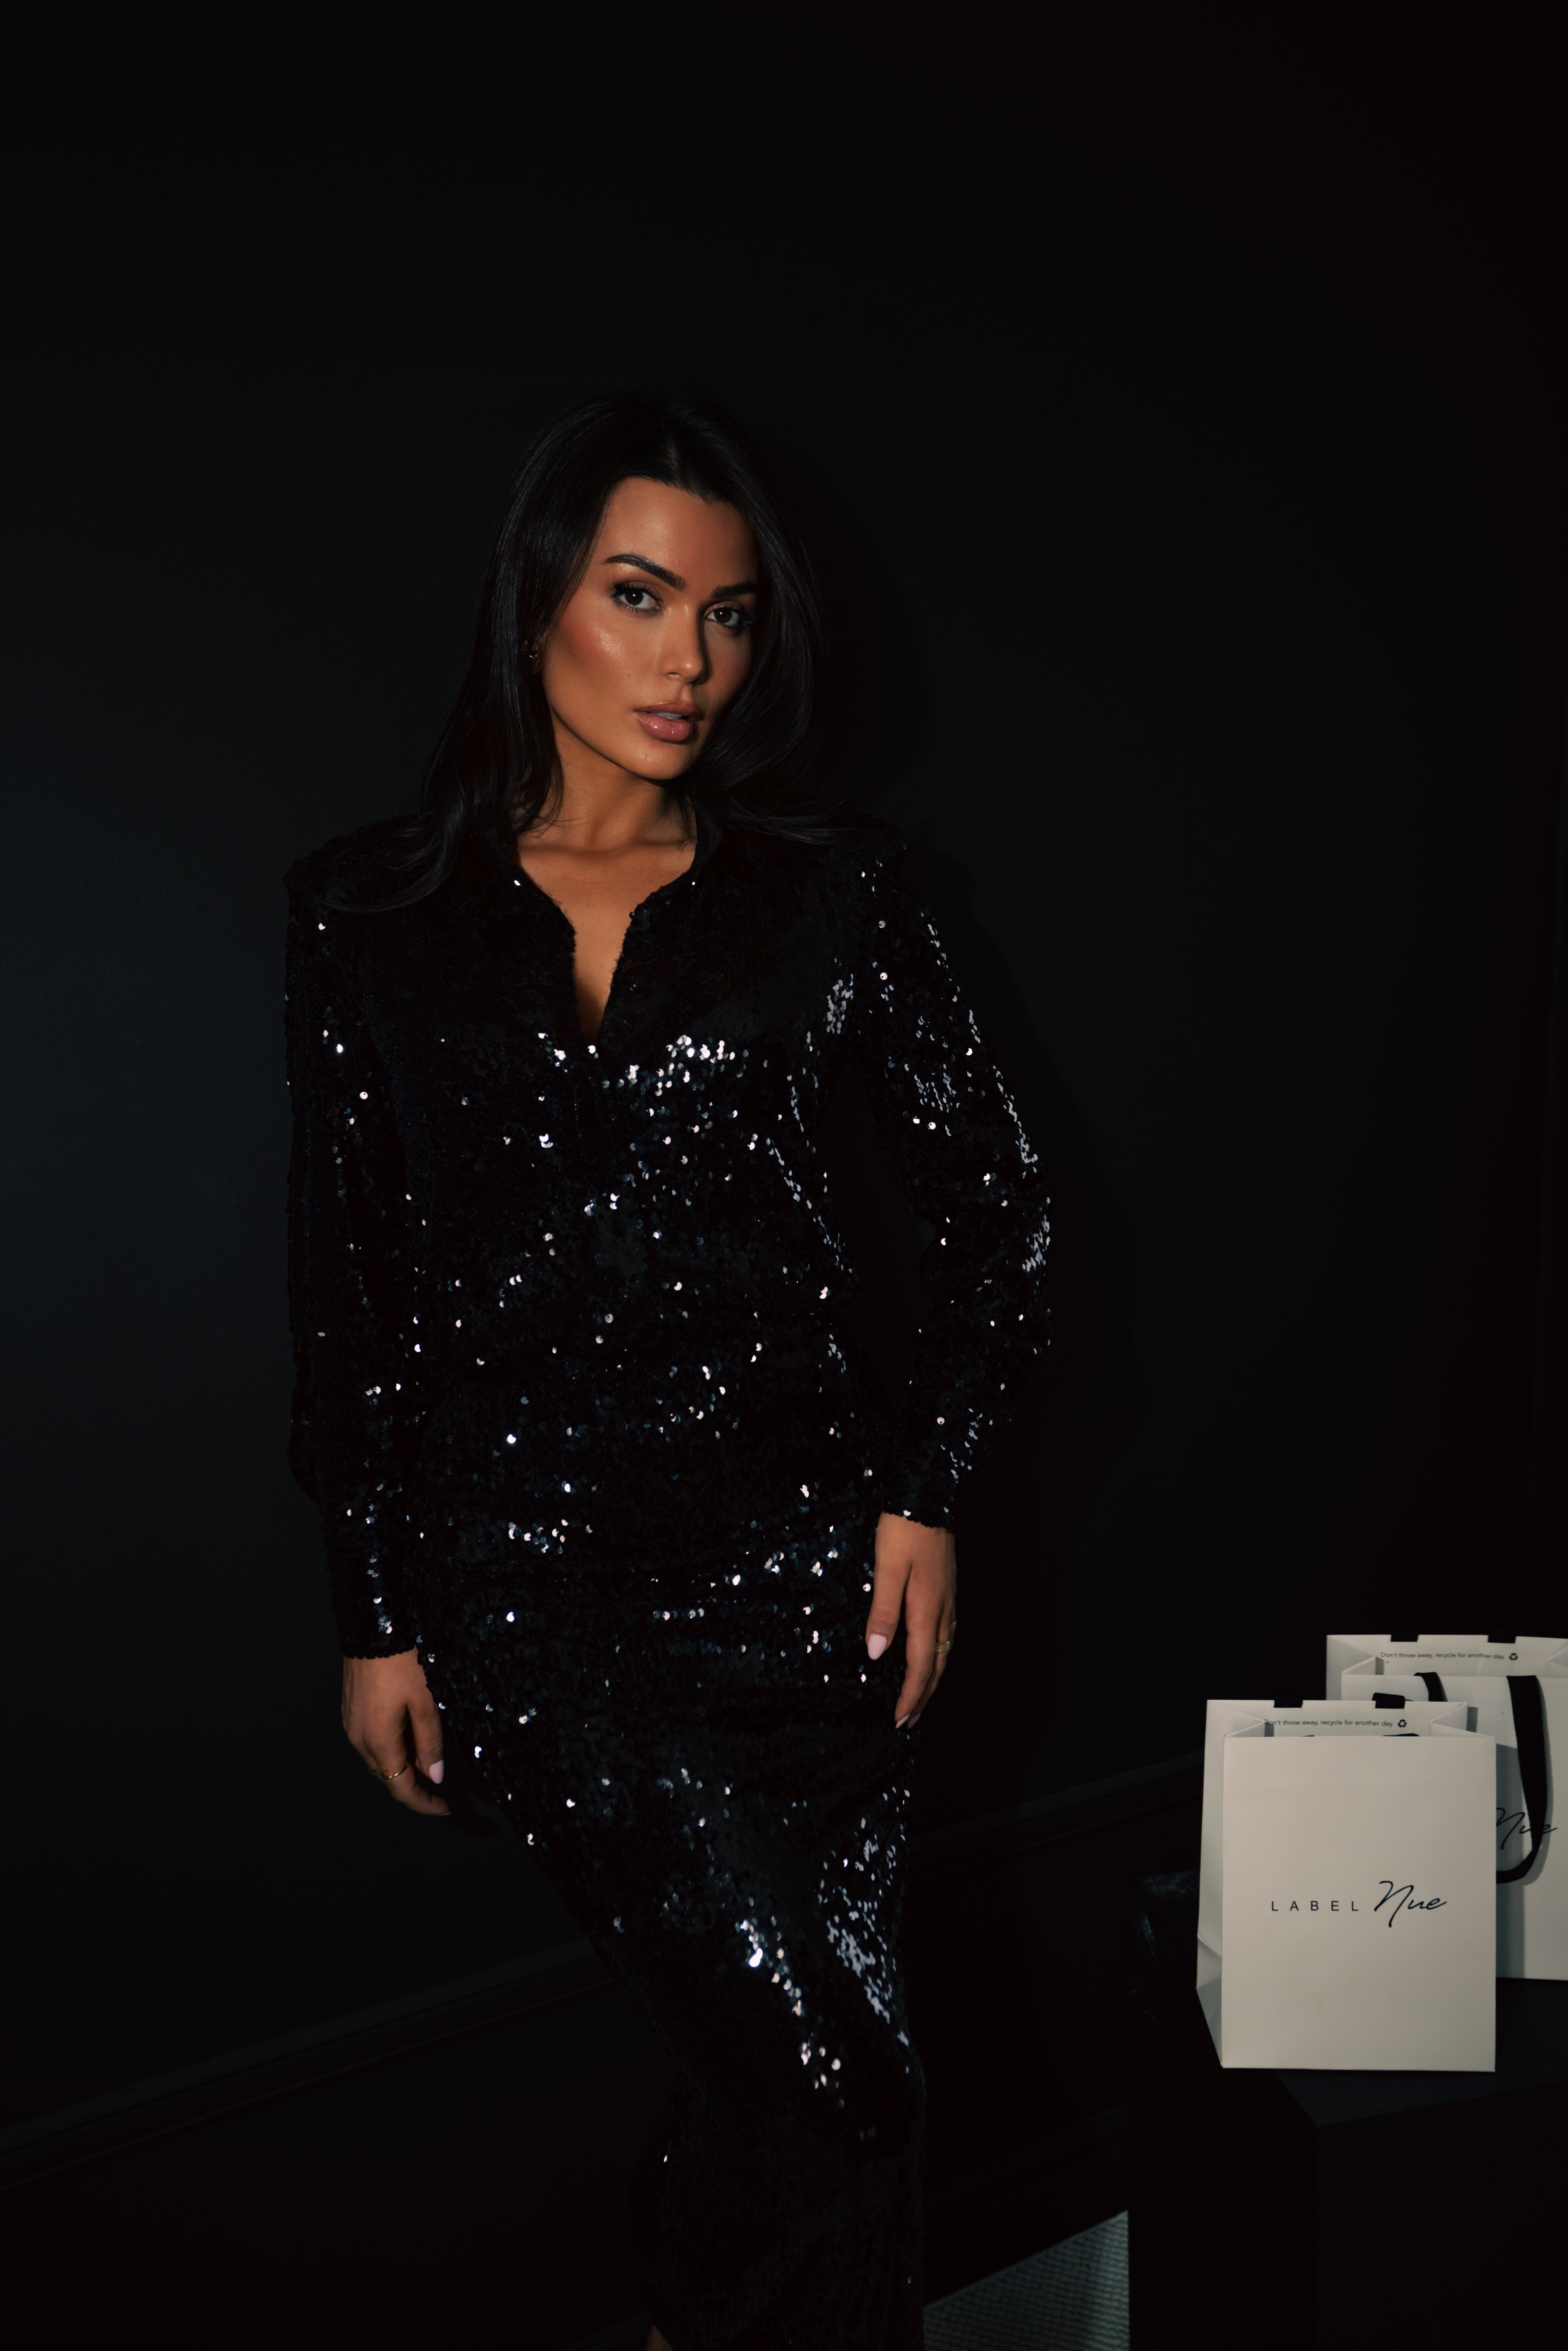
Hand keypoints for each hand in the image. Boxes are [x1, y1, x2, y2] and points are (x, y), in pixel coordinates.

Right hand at [341, 1649, 448, 1815]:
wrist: (372, 1625)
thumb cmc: (403, 1661)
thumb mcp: (425, 1701)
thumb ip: (430, 1742)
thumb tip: (435, 1776)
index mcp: (378, 1741)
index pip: (400, 1788)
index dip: (423, 1803)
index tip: (445, 1807)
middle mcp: (358, 1739)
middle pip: (387, 1775)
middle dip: (414, 1782)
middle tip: (441, 1776)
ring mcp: (350, 1724)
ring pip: (379, 1757)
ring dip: (402, 1761)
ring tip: (428, 1748)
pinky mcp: (350, 1709)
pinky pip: (371, 1739)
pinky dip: (391, 1744)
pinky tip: (409, 1730)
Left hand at [865, 1513, 956, 1727]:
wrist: (926, 1495)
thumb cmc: (904, 1529)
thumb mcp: (887, 1568)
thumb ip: (883, 1611)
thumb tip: (878, 1653)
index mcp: (926, 1607)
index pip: (921, 1664)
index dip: (911, 1695)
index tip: (899, 1719)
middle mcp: (941, 1608)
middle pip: (937, 1663)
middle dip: (924, 1695)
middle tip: (909, 1720)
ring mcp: (947, 1597)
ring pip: (944, 1648)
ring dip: (933, 1677)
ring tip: (920, 1696)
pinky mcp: (946, 1586)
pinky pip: (946, 1631)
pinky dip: (938, 1652)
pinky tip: (931, 1651)